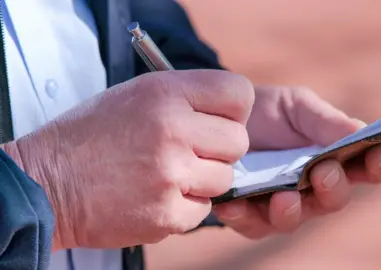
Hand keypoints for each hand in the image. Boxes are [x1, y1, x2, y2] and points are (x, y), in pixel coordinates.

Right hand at [7, 70, 253, 248]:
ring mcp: (170, 175)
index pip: (239, 93)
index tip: (219, 120)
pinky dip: (186, 206)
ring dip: (203, 180)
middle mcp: (172, 130)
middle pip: (239, 141)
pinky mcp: (165, 214)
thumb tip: (230, 115)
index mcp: (166, 93)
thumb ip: (187, 99)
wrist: (47, 183)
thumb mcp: (136, 95)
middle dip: (220, 149)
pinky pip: (203, 210)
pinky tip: (157, 196)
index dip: (234, 110)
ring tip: (169, 174)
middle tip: (192, 151)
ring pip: (225, 179)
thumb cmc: (92, 136)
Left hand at [213, 85, 380, 238]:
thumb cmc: (267, 113)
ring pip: (294, 219)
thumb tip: (358, 132)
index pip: (367, 168)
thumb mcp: (295, 106)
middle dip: (333, 187)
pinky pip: (249, 223)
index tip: (380, 153)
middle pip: (334, 198)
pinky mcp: (248, 215)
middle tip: (324, 170)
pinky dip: (241, 215)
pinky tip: (232, 205)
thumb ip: (324, 120)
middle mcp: (312, 188)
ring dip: (292, 210)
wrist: (221, 119)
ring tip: (285, 197)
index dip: (379, 164)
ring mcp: (281, 204)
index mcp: (333, 159)